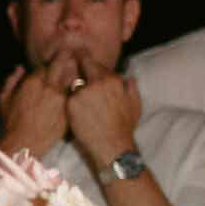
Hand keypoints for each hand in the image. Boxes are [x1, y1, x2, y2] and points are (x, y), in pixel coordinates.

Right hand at [0, 54, 73, 156]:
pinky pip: (76, 94)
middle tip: (72, 53)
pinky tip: (80, 88)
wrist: (25, 142)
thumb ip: (11, 79)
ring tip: (79, 67)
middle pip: (62, 65)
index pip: (48, 63)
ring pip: (72, 77)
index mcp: (33, 81)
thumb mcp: (4, 98)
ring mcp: (61, 97)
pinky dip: (78, 89)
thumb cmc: (12, 121)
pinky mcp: (69, 109)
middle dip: (67, 57)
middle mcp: (48, 86)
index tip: (58, 56)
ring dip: (75, 71)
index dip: (53, 59)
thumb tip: (20, 67)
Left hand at [65, 56, 141, 172]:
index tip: (80, 58)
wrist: (112, 146)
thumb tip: (130, 78)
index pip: (94, 64)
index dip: (86, 62)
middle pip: (81, 69)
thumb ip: (132, 89)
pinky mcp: (72, 103)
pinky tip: (77, 113)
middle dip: (77, 68)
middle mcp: (97, 83)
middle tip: (73, 70)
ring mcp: (83, 92)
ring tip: (80, 103)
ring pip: (74, 85)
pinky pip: (69, 99)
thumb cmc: (124, 128)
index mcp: (112, 80)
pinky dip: (70, 104)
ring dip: (75, 90)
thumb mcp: (135, 106)